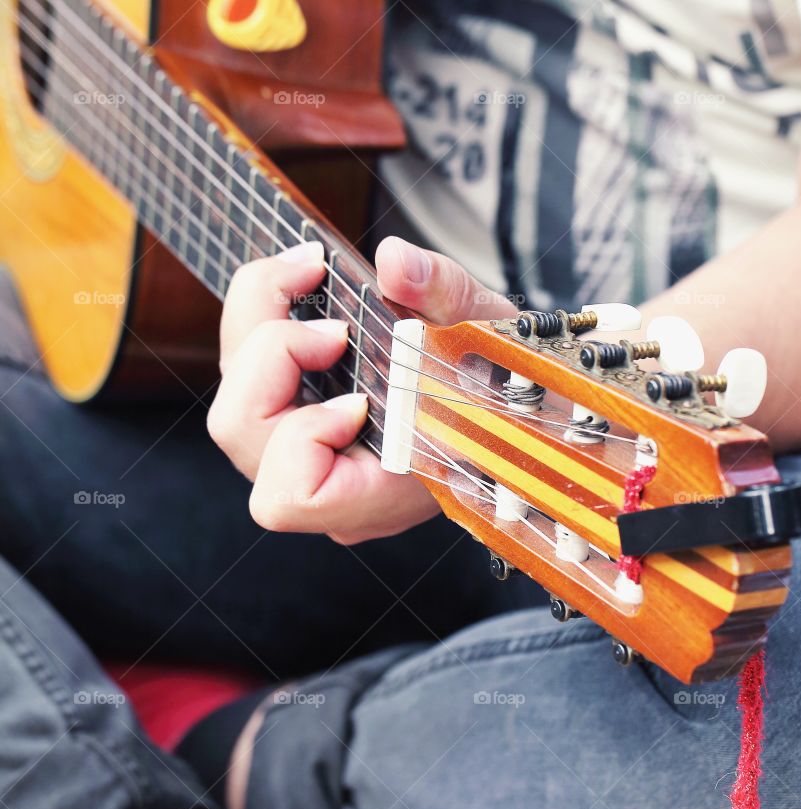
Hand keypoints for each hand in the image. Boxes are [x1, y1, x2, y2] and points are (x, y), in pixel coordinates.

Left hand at [207, 237, 517, 542]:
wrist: (510, 401)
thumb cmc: (505, 384)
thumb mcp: (490, 333)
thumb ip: (444, 296)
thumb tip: (395, 263)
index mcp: (380, 496)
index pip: (291, 495)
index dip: (306, 437)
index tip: (359, 397)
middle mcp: (332, 490)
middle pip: (241, 435)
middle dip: (270, 358)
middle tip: (331, 317)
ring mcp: (309, 461)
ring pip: (233, 406)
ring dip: (260, 333)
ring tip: (308, 279)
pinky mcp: (297, 426)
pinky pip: (249, 385)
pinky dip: (265, 330)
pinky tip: (307, 290)